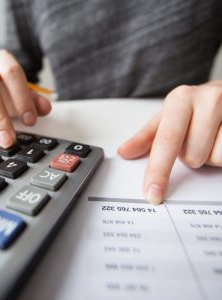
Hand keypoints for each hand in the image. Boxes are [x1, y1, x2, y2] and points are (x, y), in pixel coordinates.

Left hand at [118, 81, 221, 203]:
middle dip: (192, 154)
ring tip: (213, 137)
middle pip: (192, 156)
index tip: (153, 192)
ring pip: (215, 157)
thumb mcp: (168, 117)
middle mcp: (207, 98)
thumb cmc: (196, 107)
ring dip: (212, 154)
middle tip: (197, 138)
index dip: (158, 170)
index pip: (166, 141)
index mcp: (181, 99)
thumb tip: (124, 152)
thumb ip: (146, 137)